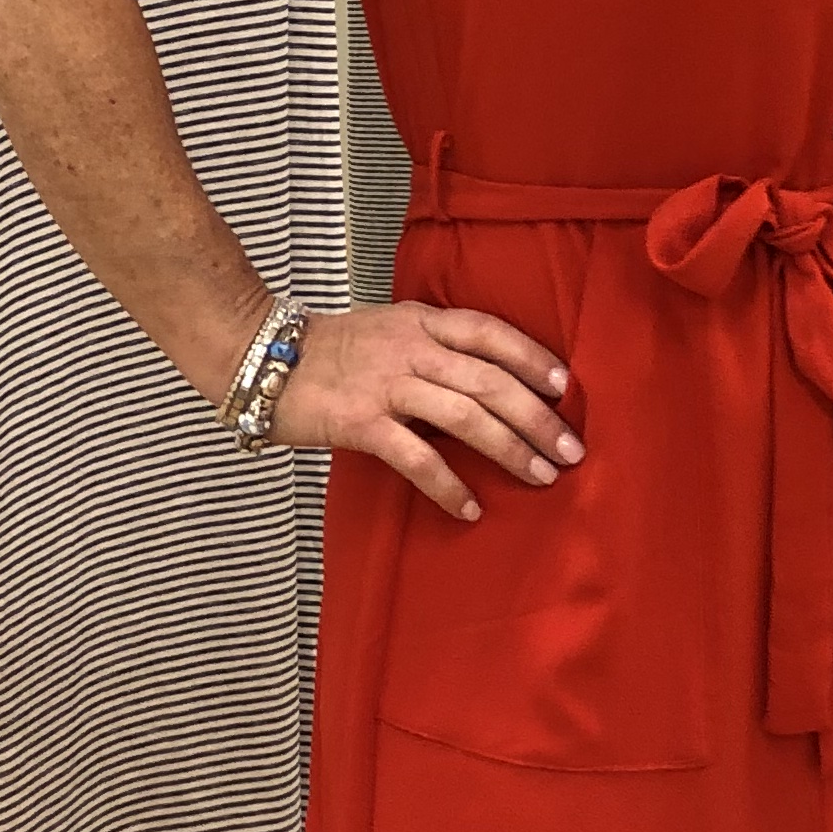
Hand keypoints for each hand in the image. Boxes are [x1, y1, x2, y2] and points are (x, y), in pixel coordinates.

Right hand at [271, 301, 579, 522]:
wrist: (260, 357)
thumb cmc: (329, 351)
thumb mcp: (388, 330)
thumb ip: (433, 346)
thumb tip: (486, 380)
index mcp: (420, 322)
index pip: (490, 332)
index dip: (532, 357)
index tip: (566, 387)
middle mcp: (410, 348)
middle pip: (490, 380)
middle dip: (538, 417)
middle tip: (572, 450)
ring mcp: (386, 385)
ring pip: (465, 416)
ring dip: (510, 448)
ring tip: (541, 476)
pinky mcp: (361, 423)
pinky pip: (416, 457)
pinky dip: (448, 485)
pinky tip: (470, 509)